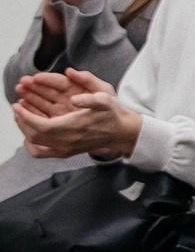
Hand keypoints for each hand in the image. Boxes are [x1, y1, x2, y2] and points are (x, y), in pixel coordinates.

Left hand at [11, 68, 140, 158]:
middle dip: (22, 120)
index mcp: (72, 128)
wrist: (121, 133)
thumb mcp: (105, 100)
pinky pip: (40, 152)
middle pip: (34, 134)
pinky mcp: (65, 153)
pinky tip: (29, 134)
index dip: (25, 116)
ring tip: (21, 117)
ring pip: (35, 143)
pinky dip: (30, 144)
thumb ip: (89, 98)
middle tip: (17, 108)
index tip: (17, 105)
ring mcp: (65, 150)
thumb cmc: (112, 115)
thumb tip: (74, 99)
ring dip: (24, 130)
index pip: (40, 125)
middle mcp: (66, 142)